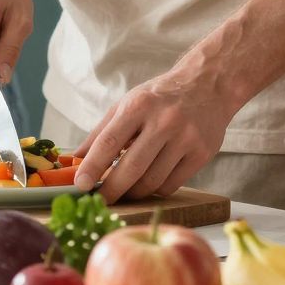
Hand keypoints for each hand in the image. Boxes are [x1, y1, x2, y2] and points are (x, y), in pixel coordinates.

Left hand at [73, 68, 233, 202]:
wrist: (209, 84)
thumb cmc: (161, 96)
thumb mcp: (128, 103)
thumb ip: (101, 131)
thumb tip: (75, 159)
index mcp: (140, 105)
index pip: (110, 141)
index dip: (92, 166)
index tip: (80, 185)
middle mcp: (165, 121)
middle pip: (132, 167)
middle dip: (111, 189)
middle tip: (100, 201)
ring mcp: (186, 138)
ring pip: (152, 181)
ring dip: (133, 192)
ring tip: (125, 190)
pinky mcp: (202, 153)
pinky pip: (171, 184)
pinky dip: (155, 189)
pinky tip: (150, 182)